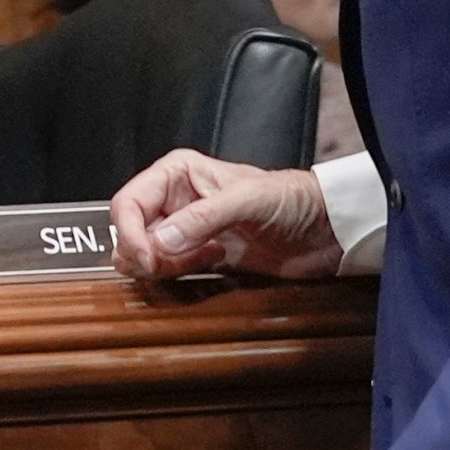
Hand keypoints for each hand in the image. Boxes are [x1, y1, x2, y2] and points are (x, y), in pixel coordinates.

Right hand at [109, 149, 342, 281]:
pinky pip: (167, 272)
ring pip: (144, 256)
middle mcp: (173, 200)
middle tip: (181, 260)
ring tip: (206, 256)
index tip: (148, 258)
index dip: (130, 233)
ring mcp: (184, 230)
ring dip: (165, 266)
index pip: (127, 203)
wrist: (322, 231)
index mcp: (176, 173)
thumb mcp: (247, 200)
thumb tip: (160, 241)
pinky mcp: (197, 257)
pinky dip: (180, 275)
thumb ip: (202, 218)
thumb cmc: (291, 199)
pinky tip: (214, 261)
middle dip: (147, 253)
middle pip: (129, 233)